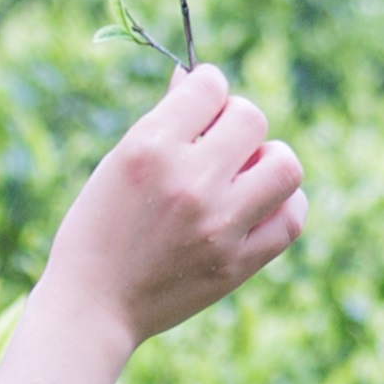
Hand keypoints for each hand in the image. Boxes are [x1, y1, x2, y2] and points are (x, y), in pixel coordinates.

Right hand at [43, 62, 307, 345]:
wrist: (92, 306)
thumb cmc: (99, 229)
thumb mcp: (118, 164)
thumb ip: (164, 120)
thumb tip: (195, 77)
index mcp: (149, 148)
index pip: (210, 85)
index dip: (208, 87)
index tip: (202, 105)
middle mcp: (188, 181)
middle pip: (251, 118)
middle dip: (237, 124)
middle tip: (218, 146)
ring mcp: (217, 225)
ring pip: (285, 165)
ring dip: (269, 162)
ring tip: (244, 177)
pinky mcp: (236, 264)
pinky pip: (291, 219)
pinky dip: (283, 205)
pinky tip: (259, 206)